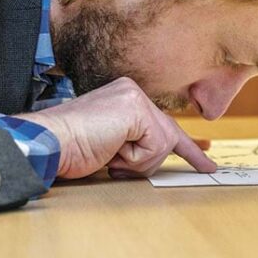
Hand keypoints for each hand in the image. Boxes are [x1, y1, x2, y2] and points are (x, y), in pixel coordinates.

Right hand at [13, 77, 216, 178]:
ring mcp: (134, 97)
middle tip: (203, 166)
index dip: (187, 143)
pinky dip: (134, 159)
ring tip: (109, 155)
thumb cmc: (71, 149)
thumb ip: (133, 144)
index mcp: (124, 97)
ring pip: (162, 144)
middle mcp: (131, 92)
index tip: (208, 151)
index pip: (162, 121)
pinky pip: (155, 146)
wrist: (50, 143)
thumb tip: (160, 155)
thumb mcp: (110, 145)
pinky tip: (111, 150)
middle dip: (187, 153)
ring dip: (136, 162)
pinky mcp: (136, 109)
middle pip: (167, 134)